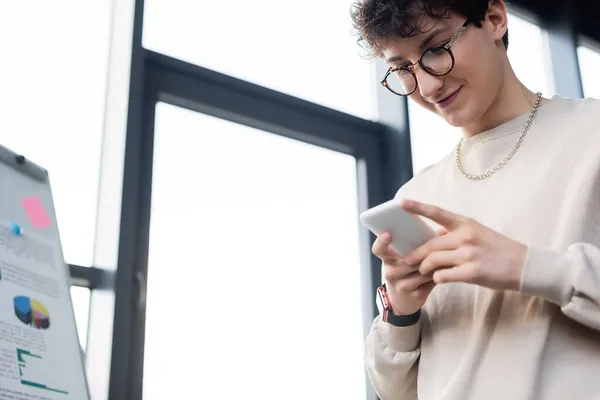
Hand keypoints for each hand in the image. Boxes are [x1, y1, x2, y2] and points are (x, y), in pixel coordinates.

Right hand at [372, 231, 444, 314]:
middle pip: (407, 260)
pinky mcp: (415, 295)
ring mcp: (401, 285)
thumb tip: (443, 229)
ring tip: (447, 255)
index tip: (388, 234)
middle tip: (438, 244)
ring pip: (423, 270)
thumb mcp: (404, 258)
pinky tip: (446, 269)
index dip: (381, 242)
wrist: (403, 300)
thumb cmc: (406, 272)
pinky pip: (431, 280)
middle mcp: (390, 272)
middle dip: (424, 253)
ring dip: (435, 263)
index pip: (379, 249)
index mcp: (387, 259)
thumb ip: (419, 244)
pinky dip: (440, 273)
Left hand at [401, 199, 526, 290]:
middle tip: (406, 260)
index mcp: (466, 224)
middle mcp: (466, 236)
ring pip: (433, 260)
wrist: (525, 265)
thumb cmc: (499, 249)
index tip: (402, 203)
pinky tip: (439, 279)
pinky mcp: (472, 272)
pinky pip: (443, 275)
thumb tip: (436, 234)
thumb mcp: (479, 233)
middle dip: (415, 254)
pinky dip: (437, 278)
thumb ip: (457, 233)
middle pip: (430, 245)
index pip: (437, 212)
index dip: (418, 207)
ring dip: (424, 268)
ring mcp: (469, 254)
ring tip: (422, 271)